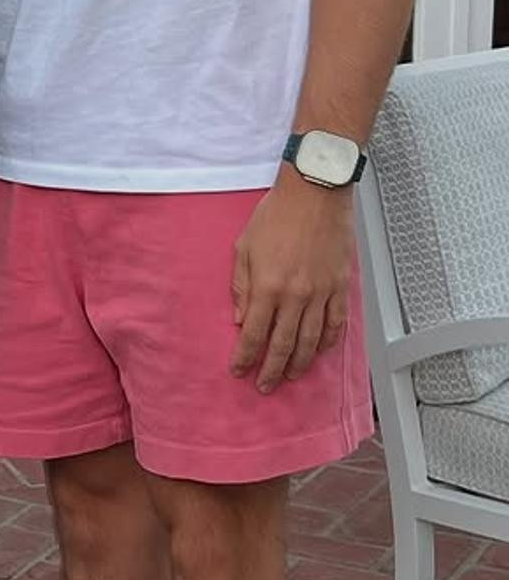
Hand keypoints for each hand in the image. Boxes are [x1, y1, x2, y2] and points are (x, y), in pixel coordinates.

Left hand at [229, 169, 353, 390]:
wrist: (315, 193)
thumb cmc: (277, 214)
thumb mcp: (244, 247)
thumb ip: (241, 287)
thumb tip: (241, 319)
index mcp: (268, 287)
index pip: (254, 334)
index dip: (245, 357)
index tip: (238, 370)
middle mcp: (296, 296)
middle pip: (283, 345)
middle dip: (271, 370)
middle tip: (264, 386)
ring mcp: (321, 293)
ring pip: (310, 341)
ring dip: (299, 363)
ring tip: (290, 376)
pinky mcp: (340, 287)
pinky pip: (335, 324)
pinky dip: (328, 343)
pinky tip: (319, 353)